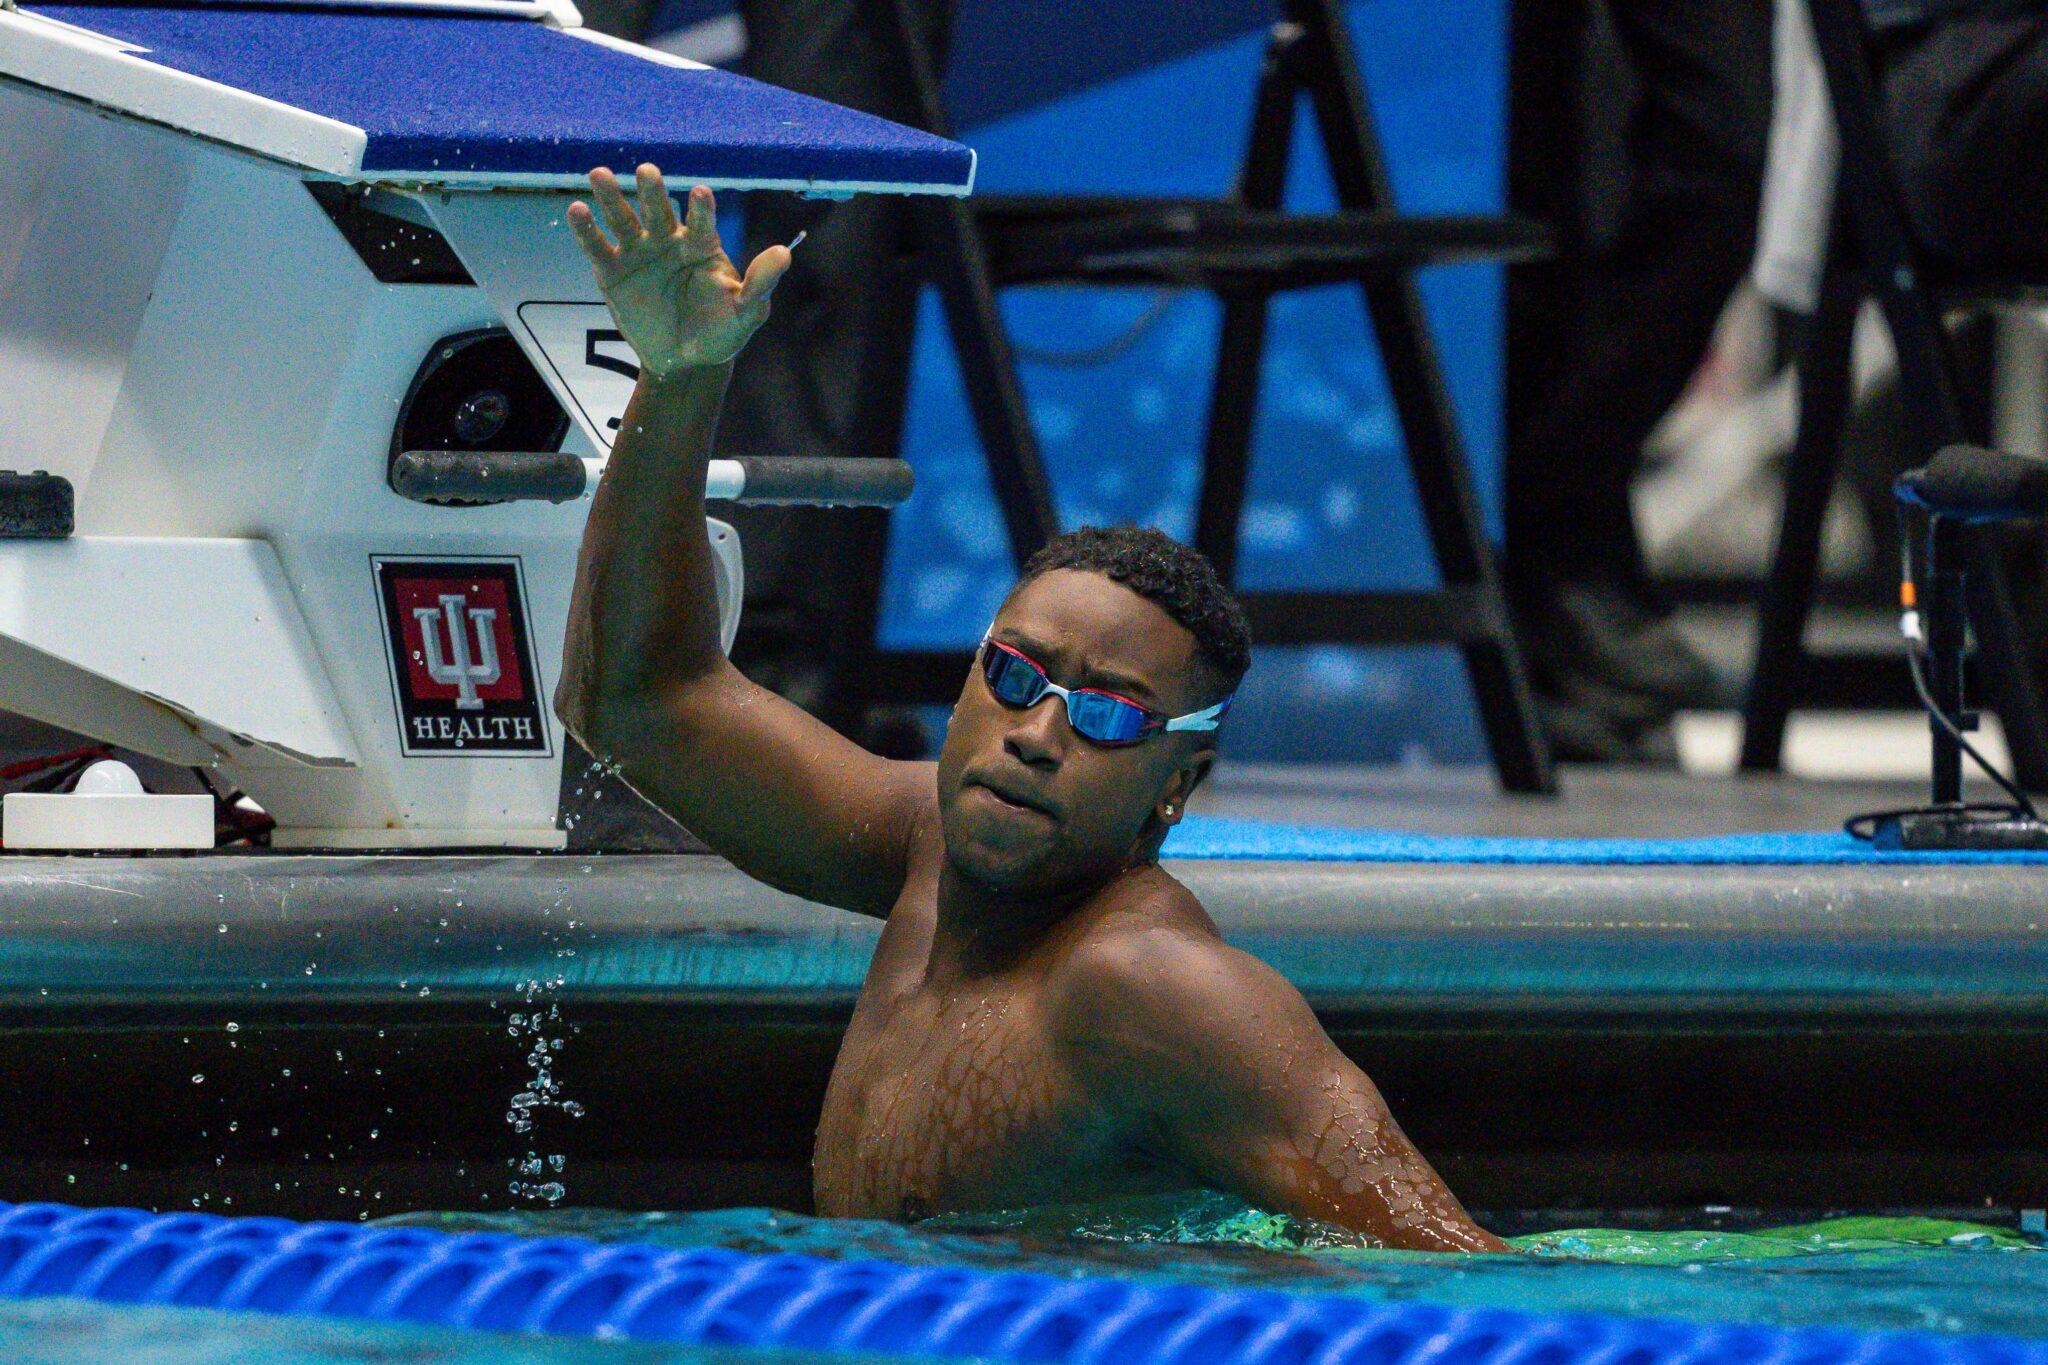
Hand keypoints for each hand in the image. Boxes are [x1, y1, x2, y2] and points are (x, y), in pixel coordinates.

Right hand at [567, 165, 790, 377]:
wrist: (683, 361)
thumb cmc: (719, 332)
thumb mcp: (744, 314)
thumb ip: (760, 284)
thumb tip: (784, 252)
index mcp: (702, 245)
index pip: (701, 221)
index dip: (700, 209)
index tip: (700, 193)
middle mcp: (669, 240)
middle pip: (659, 210)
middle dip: (654, 192)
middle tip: (647, 171)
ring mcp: (638, 252)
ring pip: (624, 219)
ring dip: (612, 197)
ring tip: (599, 174)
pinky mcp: (611, 270)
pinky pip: (597, 247)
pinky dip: (586, 230)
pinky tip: (576, 210)